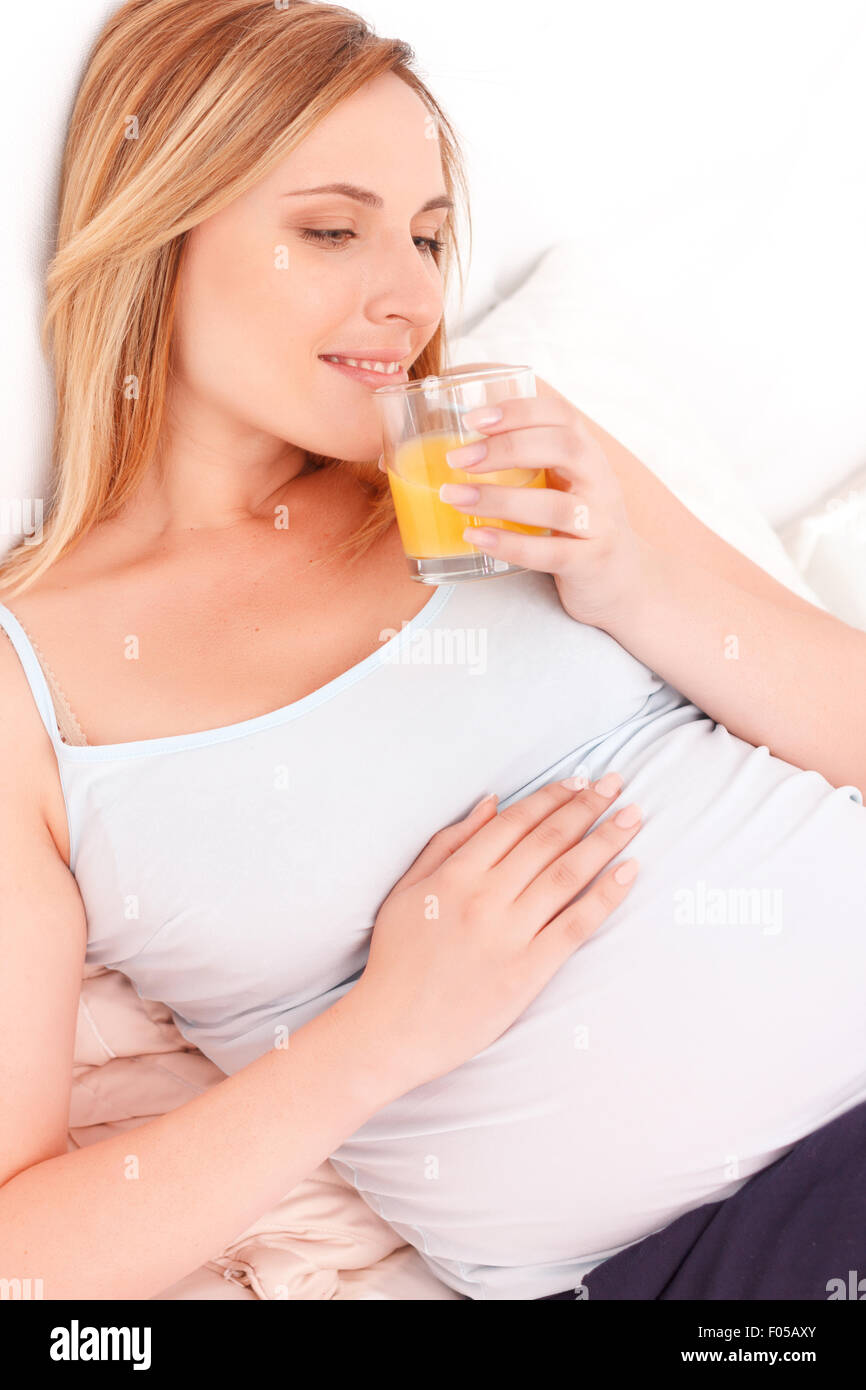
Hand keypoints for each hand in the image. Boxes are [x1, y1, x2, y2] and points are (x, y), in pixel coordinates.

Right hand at [349, 772, 641, 1094]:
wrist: (392, 1030)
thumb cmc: (396, 959)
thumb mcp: (407, 890)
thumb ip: (448, 843)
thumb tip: (491, 802)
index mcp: (455, 874)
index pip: (515, 823)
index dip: (551, 798)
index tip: (580, 781)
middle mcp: (486, 898)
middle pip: (549, 840)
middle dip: (588, 806)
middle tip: (618, 784)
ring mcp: (510, 934)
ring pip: (568, 874)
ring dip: (605, 840)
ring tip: (633, 815)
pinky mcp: (529, 971)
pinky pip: (576, 924)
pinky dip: (606, 895)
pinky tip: (629, 870)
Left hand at [380, 368, 646, 630]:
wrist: (623, 582)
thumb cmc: (567, 526)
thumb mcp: (550, 485)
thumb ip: (505, 467)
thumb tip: (407, 458)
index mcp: (586, 453)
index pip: (560, 415)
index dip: (518, 410)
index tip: (471, 418)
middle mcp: (599, 481)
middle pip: (562, 448)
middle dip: (506, 448)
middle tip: (455, 459)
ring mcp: (600, 522)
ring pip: (555, 505)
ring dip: (499, 499)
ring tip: (452, 497)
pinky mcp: (592, 561)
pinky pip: (553, 553)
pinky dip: (512, 544)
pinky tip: (477, 538)